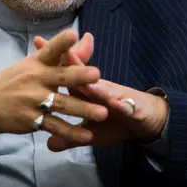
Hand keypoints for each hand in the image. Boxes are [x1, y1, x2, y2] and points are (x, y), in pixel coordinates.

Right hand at [0, 29, 108, 148]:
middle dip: (78, 76)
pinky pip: (55, 127)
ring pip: (62, 105)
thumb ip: (65, 55)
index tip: (72, 34)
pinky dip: (71, 133)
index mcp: (36, 63)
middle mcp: (35, 80)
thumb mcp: (33, 64)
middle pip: (60, 77)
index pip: (50, 50)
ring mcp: (33, 101)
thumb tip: (89, 39)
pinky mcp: (32, 120)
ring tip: (103, 113)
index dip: (61, 42)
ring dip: (83, 109)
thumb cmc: (14, 82)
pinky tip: (87, 136)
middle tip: (97, 75)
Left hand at [33, 34, 168, 151]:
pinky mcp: (133, 109)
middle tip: (62, 47)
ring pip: (104, 89)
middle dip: (74, 59)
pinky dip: (122, 105)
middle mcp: (101, 89)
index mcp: (88, 90)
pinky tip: (117, 105)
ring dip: (95, 85)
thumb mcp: (90, 133)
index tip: (38, 42)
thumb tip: (49, 144)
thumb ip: (69, 136)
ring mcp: (117, 97)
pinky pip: (126, 107)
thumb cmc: (116, 121)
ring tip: (85, 80)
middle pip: (84, 73)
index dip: (54, 60)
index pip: (69, 72)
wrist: (148, 121)